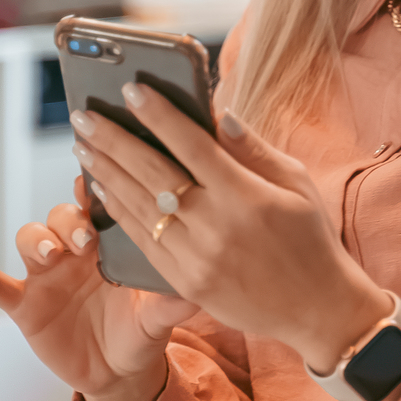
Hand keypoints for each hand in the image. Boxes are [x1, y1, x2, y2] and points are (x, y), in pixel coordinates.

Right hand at [0, 196, 197, 400]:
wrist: (119, 373)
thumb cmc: (141, 331)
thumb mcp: (158, 317)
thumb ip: (172, 302)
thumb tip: (199, 290)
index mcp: (108, 244)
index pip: (97, 205)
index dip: (93, 189)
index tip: (96, 181)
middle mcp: (74, 251)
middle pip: (60, 216)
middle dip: (68, 221)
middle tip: (85, 240)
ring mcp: (46, 276)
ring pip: (30, 239)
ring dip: (36, 240)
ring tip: (50, 253)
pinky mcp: (25, 305)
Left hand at [70, 84, 390, 373]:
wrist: (318, 309)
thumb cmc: (311, 239)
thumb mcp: (296, 184)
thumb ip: (253, 149)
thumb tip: (218, 114)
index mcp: (246, 196)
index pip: (191, 145)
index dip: (158, 115)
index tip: (131, 90)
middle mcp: (216, 226)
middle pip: (153, 173)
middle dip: (113, 140)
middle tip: (84, 116)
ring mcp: (197, 258)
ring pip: (139, 207)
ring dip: (105, 173)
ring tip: (82, 146)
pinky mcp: (186, 282)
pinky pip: (142, 241)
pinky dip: (119, 211)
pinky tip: (102, 188)